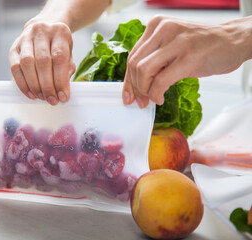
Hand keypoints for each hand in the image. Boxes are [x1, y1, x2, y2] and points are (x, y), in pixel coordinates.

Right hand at [9, 21, 75, 104]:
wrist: (45, 28)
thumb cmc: (58, 45)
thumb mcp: (69, 54)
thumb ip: (66, 71)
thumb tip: (62, 92)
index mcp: (59, 32)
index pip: (59, 57)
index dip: (60, 80)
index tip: (63, 96)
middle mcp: (41, 31)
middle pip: (42, 61)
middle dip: (47, 85)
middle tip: (51, 100)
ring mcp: (25, 38)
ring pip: (26, 63)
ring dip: (34, 85)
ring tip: (41, 97)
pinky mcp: (14, 47)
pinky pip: (15, 67)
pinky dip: (22, 83)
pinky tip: (30, 93)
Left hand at [122, 15, 250, 107]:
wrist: (234, 41)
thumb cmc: (203, 45)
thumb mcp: (172, 46)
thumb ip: (154, 59)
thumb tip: (135, 84)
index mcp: (156, 25)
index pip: (132, 56)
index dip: (127, 80)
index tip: (128, 95)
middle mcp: (163, 29)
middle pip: (134, 64)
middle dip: (134, 88)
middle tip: (141, 100)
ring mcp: (176, 42)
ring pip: (143, 71)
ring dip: (144, 91)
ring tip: (152, 98)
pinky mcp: (188, 57)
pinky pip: (160, 81)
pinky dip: (156, 94)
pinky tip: (160, 98)